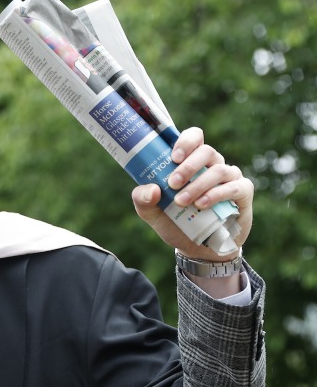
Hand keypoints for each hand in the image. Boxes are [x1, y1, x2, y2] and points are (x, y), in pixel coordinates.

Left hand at [131, 126, 252, 260]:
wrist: (198, 248)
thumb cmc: (176, 223)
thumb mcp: (152, 213)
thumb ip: (143, 200)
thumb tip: (152, 189)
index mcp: (191, 162)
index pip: (194, 137)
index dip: (186, 142)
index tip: (173, 158)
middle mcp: (212, 165)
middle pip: (206, 151)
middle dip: (188, 166)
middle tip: (173, 183)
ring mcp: (230, 177)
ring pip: (218, 169)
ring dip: (197, 185)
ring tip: (181, 202)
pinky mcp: (243, 192)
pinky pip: (234, 187)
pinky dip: (216, 195)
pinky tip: (201, 205)